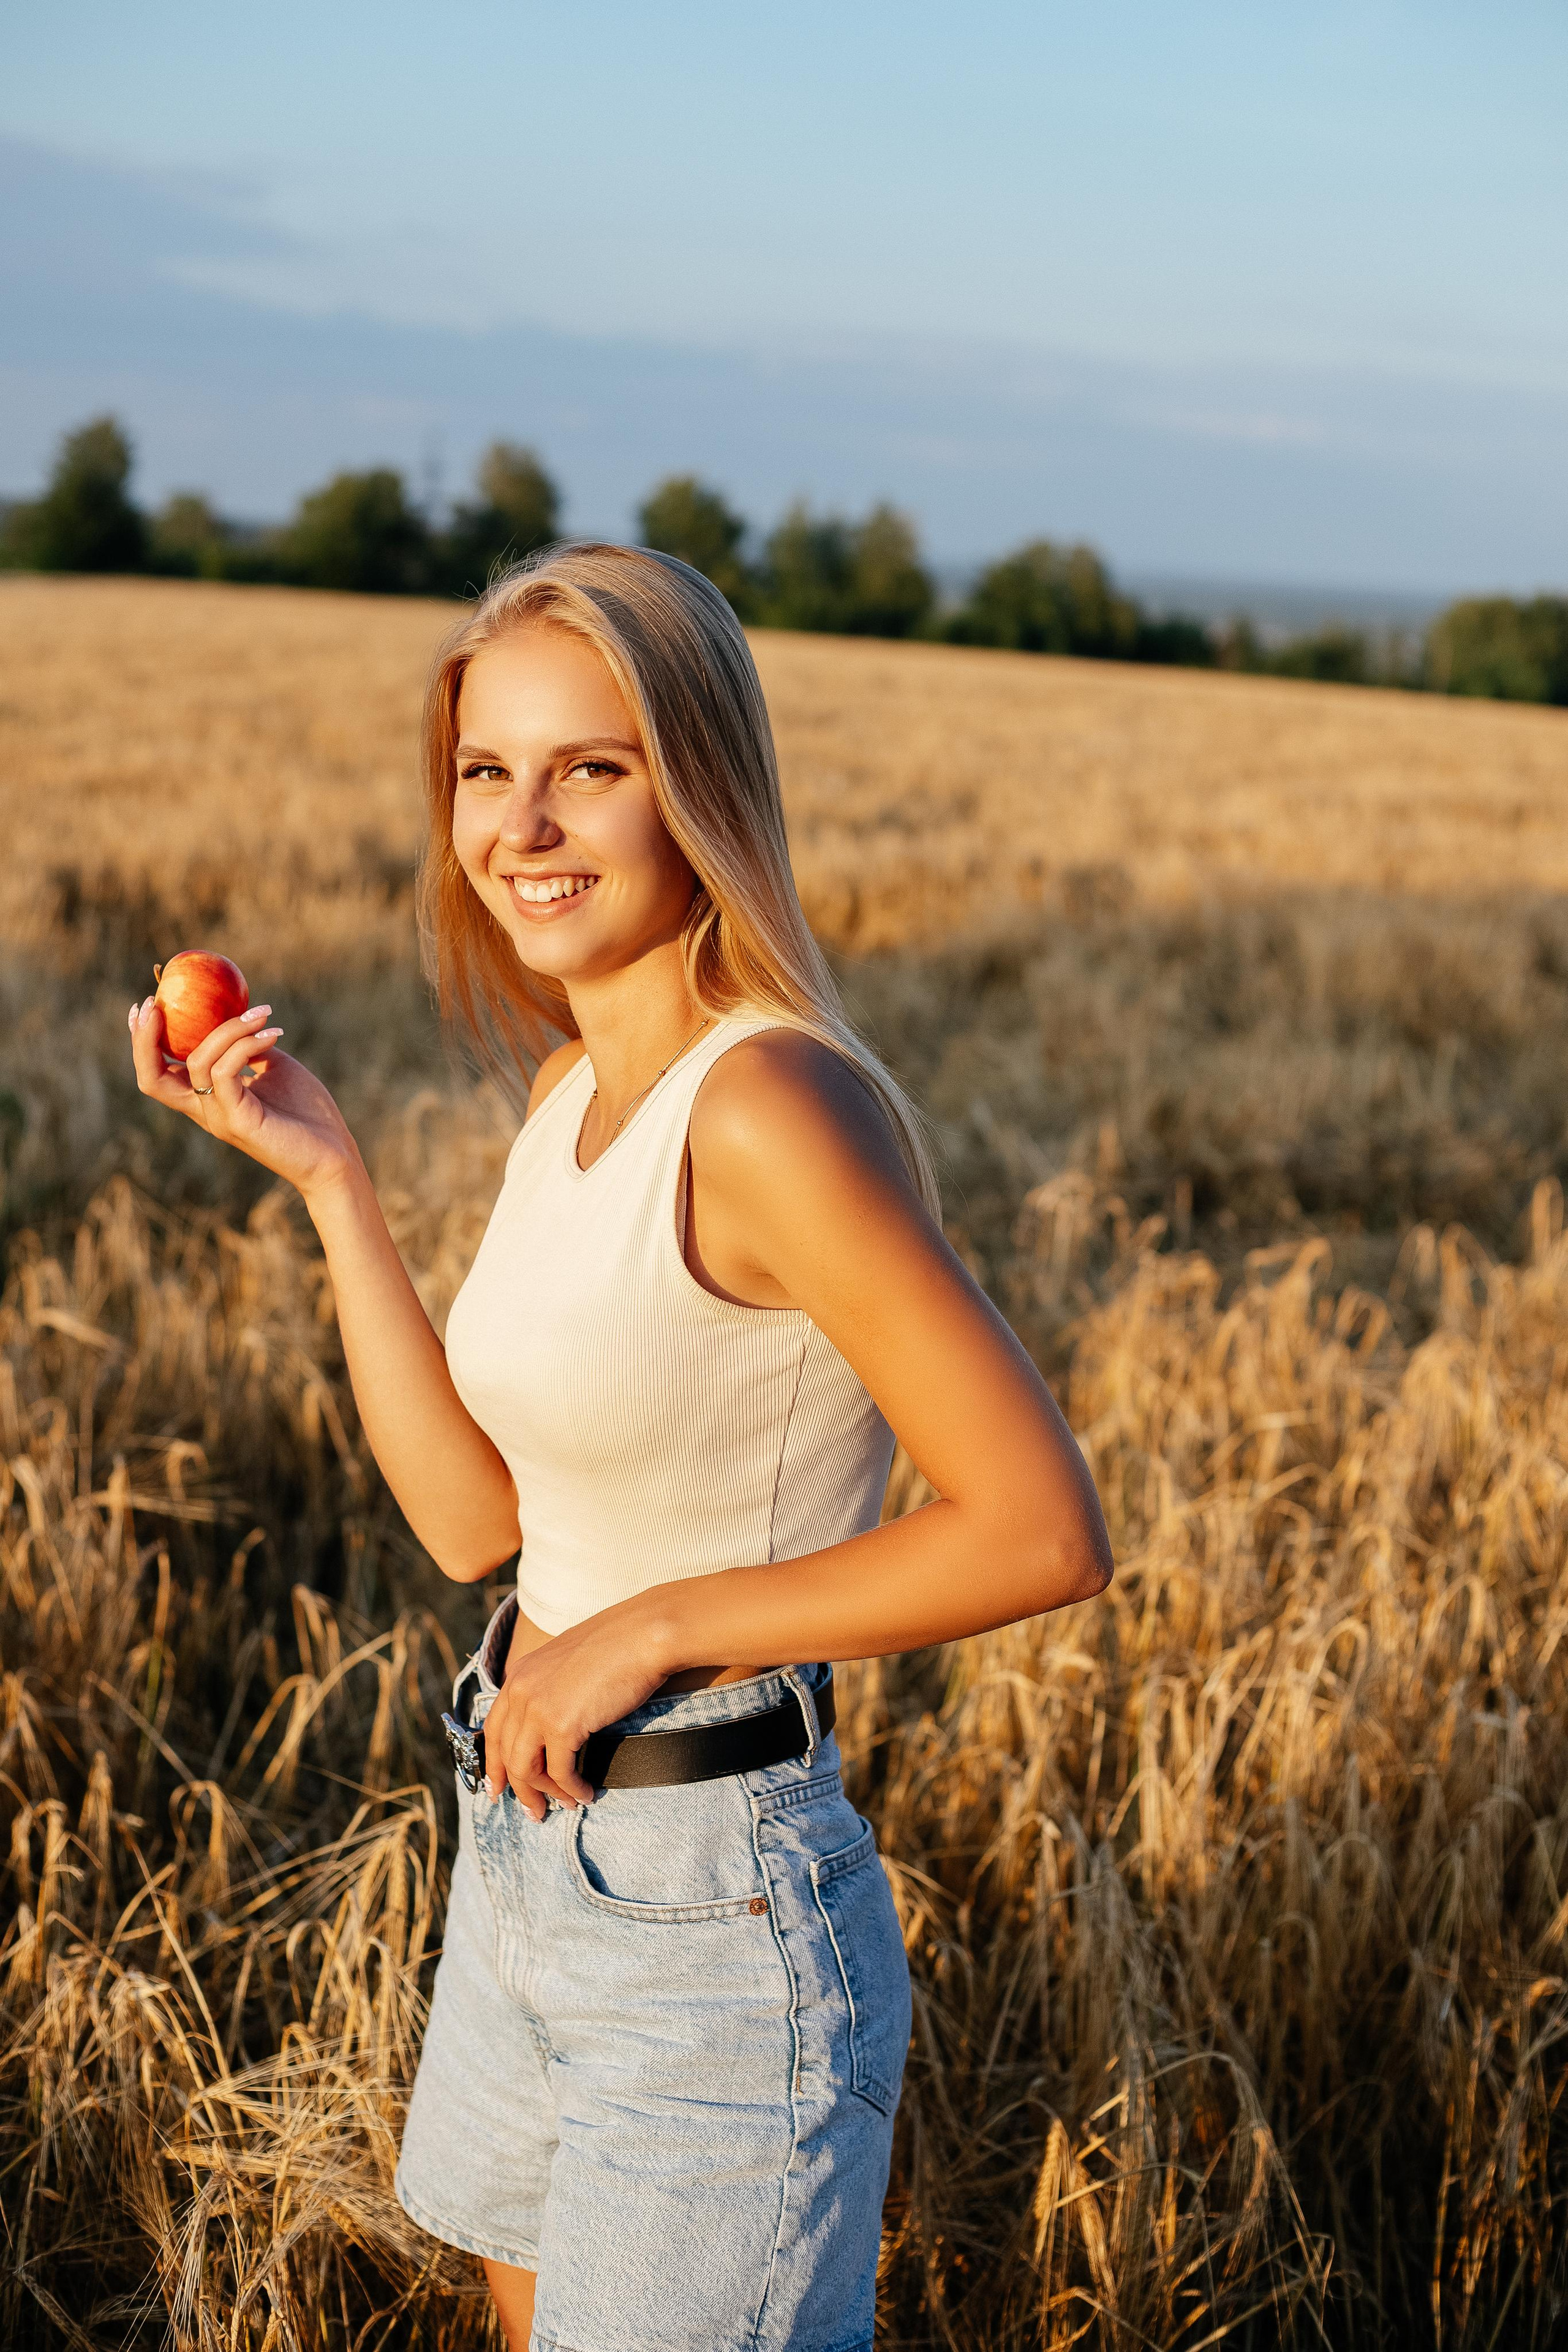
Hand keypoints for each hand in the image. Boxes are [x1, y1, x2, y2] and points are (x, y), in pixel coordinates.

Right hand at [129, 994, 359, 1198]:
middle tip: (156, 1003)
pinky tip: (273, 1034)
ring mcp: (219, 1117)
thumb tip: (241, 1015)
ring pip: (197, 1062)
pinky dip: (244, 1044)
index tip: (150, 1001)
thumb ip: (250, 1047)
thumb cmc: (307, 1114)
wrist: (334, 1157)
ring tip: (263, 1015)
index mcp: (207, 1097)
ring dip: (228, 1028)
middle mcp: (204, 1109)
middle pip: (150, 1076)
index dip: (143, 1039)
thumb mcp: (274, 1068)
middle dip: (145, 1037)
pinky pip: (225, 1072)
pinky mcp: (238, 1121)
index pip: (157, 1071)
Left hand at [480, 1601, 674, 1820]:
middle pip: (506, 1755)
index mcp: (520, 1674)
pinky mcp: (562, 1725)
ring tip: (566, 1805)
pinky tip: (586, 1793)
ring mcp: (538, 1708)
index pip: (493, 1729)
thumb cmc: (618, 1645)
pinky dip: (571, 1789)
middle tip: (535, 1812)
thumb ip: (551, 1688)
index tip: (498, 1789)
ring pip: (526, 1768)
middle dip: (519, 1789)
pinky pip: (560, 1771)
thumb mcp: (568, 1662)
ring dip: (545, 1794)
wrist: (643, 1634)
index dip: (493, 1764)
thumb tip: (554, 1724)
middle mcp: (520, 1691)